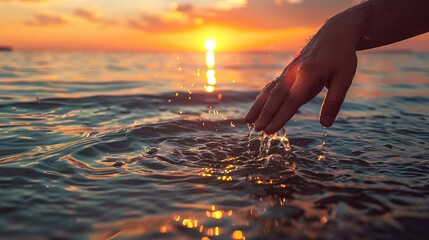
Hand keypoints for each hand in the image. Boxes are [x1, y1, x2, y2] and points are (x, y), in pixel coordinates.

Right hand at [245, 19, 357, 133]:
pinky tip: (257, 108)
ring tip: (247, 120)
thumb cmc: (341, 57)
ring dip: (258, 106)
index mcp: (308, 73)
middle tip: (256, 129)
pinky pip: (272, 86)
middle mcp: (294, 72)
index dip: (279, 116)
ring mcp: (288, 72)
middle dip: (265, 113)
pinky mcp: (287, 73)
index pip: (291, 100)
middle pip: (276, 96)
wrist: (334, 34)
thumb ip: (333, 102)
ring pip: (270, 90)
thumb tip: (325, 124)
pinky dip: (263, 98)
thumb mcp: (344, 79)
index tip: (270, 130)